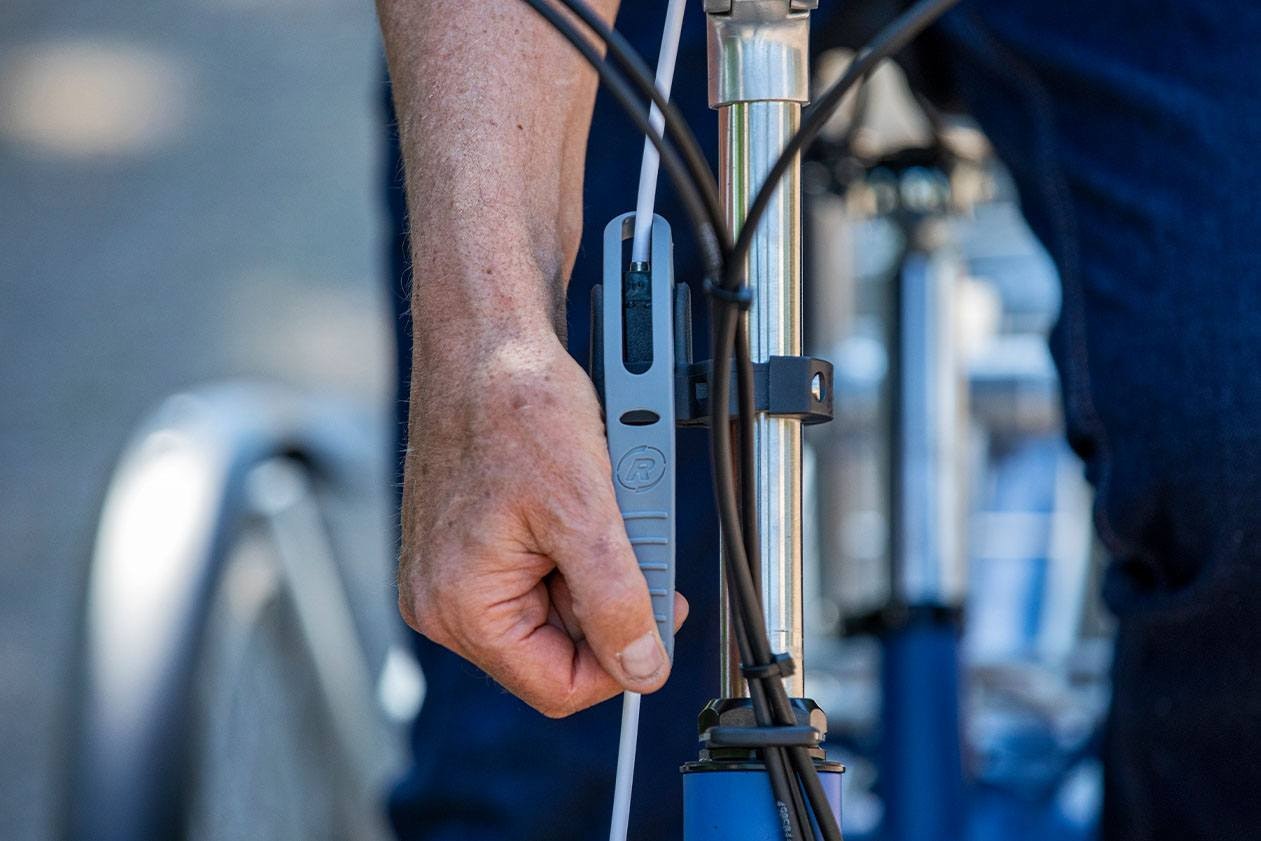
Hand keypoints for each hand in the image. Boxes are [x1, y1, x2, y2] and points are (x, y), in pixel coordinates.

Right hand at [399, 329, 687, 716]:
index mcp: (459, 605)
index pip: (556, 687)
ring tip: (601, 504)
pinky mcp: (470, 543)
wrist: (487, 340)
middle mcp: (444, 598)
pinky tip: (579, 499)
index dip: (620, 662)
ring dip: (593, 568)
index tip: (660, 618)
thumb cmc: (516, 404)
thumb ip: (617, 602)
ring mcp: (454, 570)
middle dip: (608, 602)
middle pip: (555, 649)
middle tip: (638, 543)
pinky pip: (537, 571)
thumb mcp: (584, 513)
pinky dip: (573, 544)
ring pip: (553, 609)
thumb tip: (642, 668)